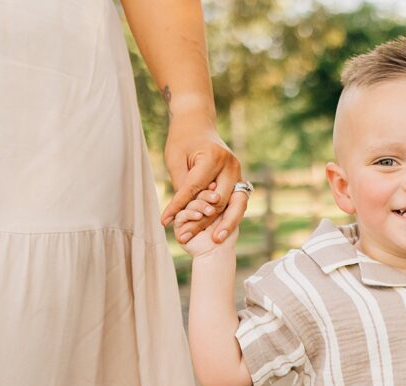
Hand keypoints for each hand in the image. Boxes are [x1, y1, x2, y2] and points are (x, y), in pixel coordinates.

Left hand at [161, 114, 245, 243]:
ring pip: (235, 206)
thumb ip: (182, 185)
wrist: (198, 123)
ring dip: (225, 225)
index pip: (195, 189)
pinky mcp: (239, 180)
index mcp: (214, 157)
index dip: (179, 207)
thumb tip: (183, 212)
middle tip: (186, 238)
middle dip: (203, 222)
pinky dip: (229, 217)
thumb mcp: (175, 158)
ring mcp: (239, 173)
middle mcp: (231, 166)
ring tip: (214, 241)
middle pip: (220, 202)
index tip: (165, 221)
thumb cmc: (183, 139)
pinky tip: (218, 231)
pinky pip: (237, 203)